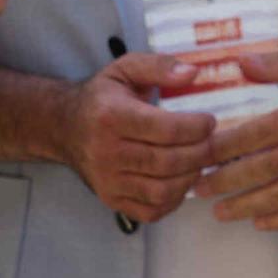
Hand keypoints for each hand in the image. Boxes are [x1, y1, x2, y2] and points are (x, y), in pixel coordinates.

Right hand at [60, 53, 215, 221]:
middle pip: (168, 162)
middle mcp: (106, 153)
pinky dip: (174, 199)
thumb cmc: (102, 96)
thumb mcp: (126, 68)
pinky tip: (182, 180)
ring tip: (200, 160)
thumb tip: (193, 73)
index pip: (166, 130)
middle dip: (201, 153)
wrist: (63, 127)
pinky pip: (151, 210)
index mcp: (112, 117)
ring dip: (191, 177)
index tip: (210, 121)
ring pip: (162, 190)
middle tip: (213, 142)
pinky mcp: (111, 199)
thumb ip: (160, 66)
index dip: (197, 128)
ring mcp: (107, 181)